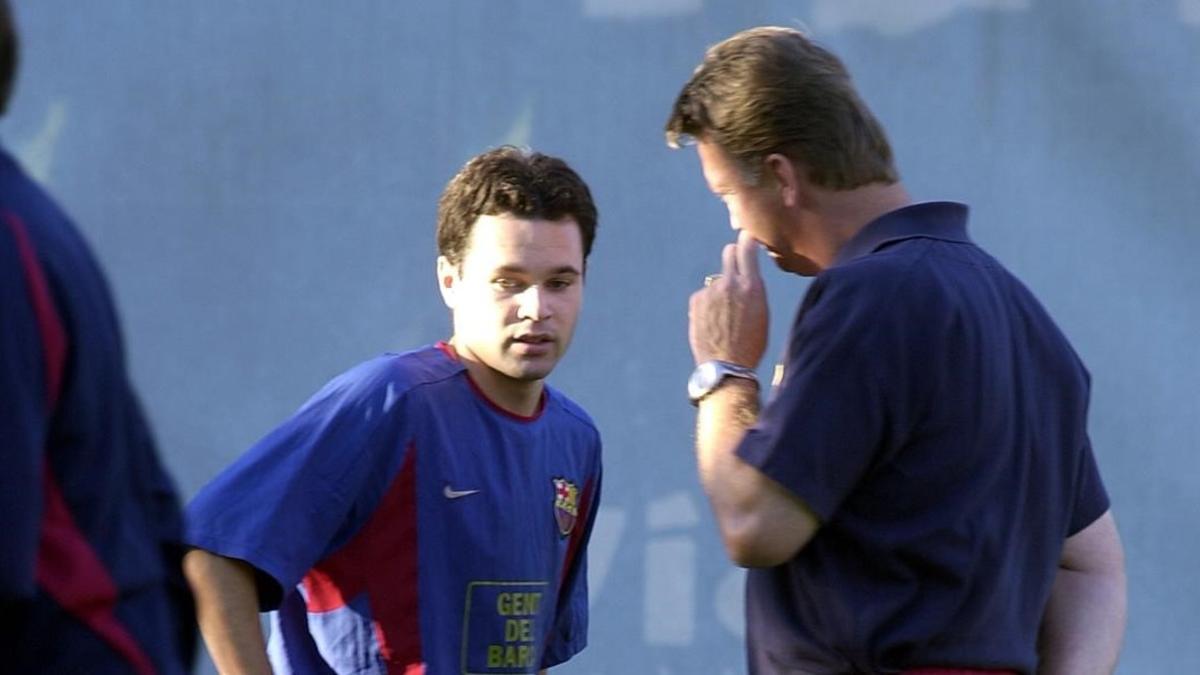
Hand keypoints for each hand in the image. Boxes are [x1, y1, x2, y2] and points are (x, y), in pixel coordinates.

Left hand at [689, 229, 768, 366]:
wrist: (726, 365)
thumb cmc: (751, 344)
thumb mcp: (762, 313)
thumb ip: (753, 290)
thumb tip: (747, 278)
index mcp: (752, 286)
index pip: (747, 248)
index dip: (747, 240)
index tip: (747, 236)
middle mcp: (730, 283)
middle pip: (729, 254)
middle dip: (733, 256)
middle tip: (736, 263)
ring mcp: (711, 291)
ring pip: (717, 281)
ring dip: (721, 290)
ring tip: (725, 316)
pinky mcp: (696, 300)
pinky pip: (704, 295)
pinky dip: (708, 304)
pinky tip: (712, 322)